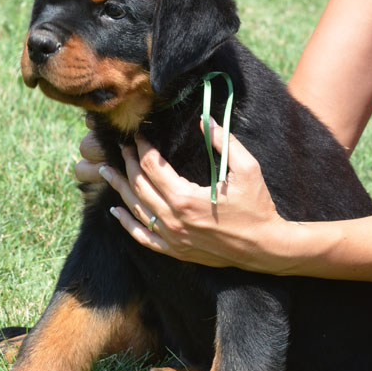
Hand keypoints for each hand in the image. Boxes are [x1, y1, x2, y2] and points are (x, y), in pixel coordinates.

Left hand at [94, 119, 297, 272]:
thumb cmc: (258, 207)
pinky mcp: (176, 251)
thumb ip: (224, 142)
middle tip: (121, 147)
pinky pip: (143, 237)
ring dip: (119, 188)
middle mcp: (173, 220)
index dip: (143, 148)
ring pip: (135, 210)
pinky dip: (126, 223)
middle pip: (139, 186)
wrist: (265, 248)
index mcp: (185, 199)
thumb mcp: (247, 169)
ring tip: (106, 171)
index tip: (139, 136)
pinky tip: (115, 211)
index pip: (152, 167)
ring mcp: (172, 238)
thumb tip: (204, 119)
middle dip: (127, 163)